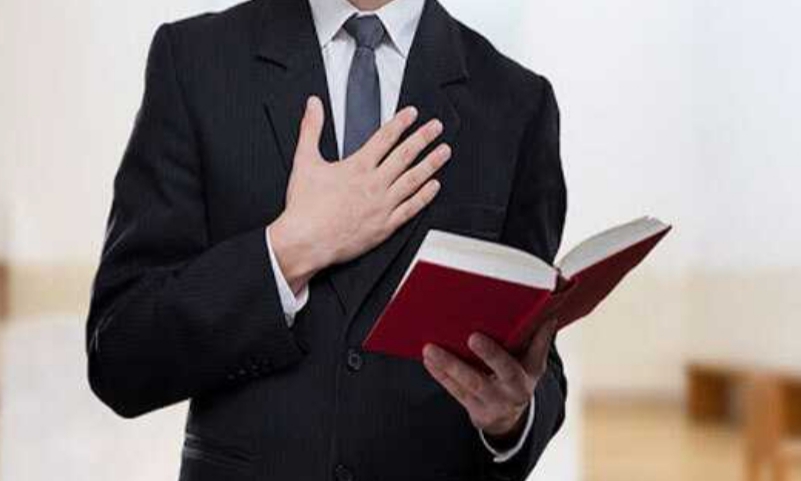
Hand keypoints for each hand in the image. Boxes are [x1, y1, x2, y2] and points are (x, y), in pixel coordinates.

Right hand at [270, 96, 450, 292]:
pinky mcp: (385, 226)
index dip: (400, 123)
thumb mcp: (304, 160)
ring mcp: (382, 205)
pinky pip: (411, 208)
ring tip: (444, 152)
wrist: (306, 241)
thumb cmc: (305, 207)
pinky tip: (434, 186)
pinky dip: (424, 196)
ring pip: (413, 180)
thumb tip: (313, 105)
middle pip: (405, 155)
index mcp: (357, 167)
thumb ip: (311, 129)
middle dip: (423, 138)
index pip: (384, 138)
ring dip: (431, 164)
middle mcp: (374, 184)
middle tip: (436, 127)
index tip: (412, 114)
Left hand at [422, 318, 558, 439]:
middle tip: (465, 339)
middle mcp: (508, 394)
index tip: (474, 337)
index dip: (493, 353)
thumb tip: (548, 316)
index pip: (510, 365)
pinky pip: (455, 391)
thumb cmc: (520, 377)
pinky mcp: (473, 409)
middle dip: (470, 361)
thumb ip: (539, 341)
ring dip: (447, 366)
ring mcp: (489, 403)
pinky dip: (441, 375)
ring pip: (466, 385)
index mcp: (524, 378)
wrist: (511, 416)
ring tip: (430, 348)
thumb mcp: (534, 363)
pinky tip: (429, 360)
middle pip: (485, 379)